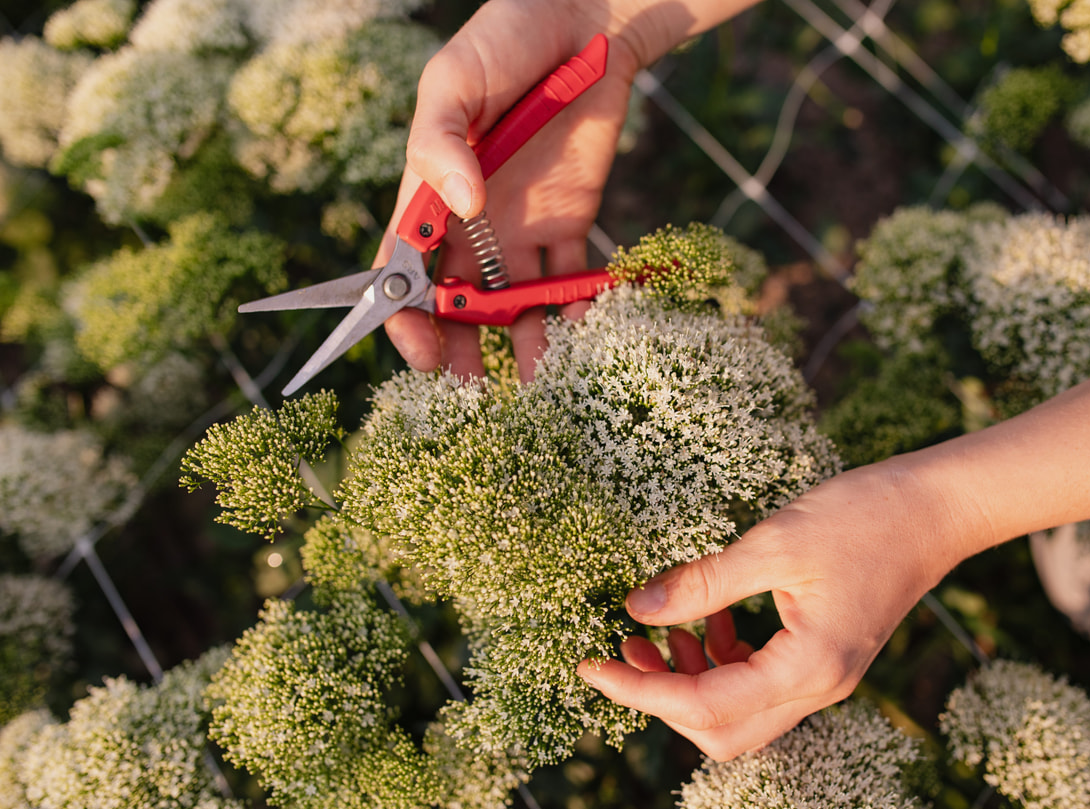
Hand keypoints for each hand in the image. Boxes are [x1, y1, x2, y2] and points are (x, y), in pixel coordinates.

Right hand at [378, 0, 649, 381]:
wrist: (586, 26)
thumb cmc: (504, 40)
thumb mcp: (452, 78)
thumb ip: (442, 139)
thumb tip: (460, 206)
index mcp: (428, 194)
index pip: (404, 269)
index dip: (405, 317)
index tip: (419, 355)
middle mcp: (471, 223)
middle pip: (458, 302)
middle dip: (462, 349)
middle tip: (474, 393)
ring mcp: (522, 228)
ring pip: (514, 305)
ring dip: (523, 347)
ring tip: (540, 386)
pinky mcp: (571, 224)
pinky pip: (572, 281)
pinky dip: (578, 313)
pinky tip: (583, 338)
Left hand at [577, 460, 968, 760]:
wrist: (934, 510)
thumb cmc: (864, 517)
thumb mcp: (772, 543)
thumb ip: (703, 582)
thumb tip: (636, 608)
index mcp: (807, 668)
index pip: (703, 706)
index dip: (639, 691)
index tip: (591, 664)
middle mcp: (818, 688)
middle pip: (721, 731)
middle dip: (661, 698)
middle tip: (622, 649)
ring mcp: (823, 678)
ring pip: (739, 713)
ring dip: (689, 682)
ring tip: (656, 631)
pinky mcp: (823, 658)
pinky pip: (759, 684)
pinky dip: (721, 663)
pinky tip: (706, 620)